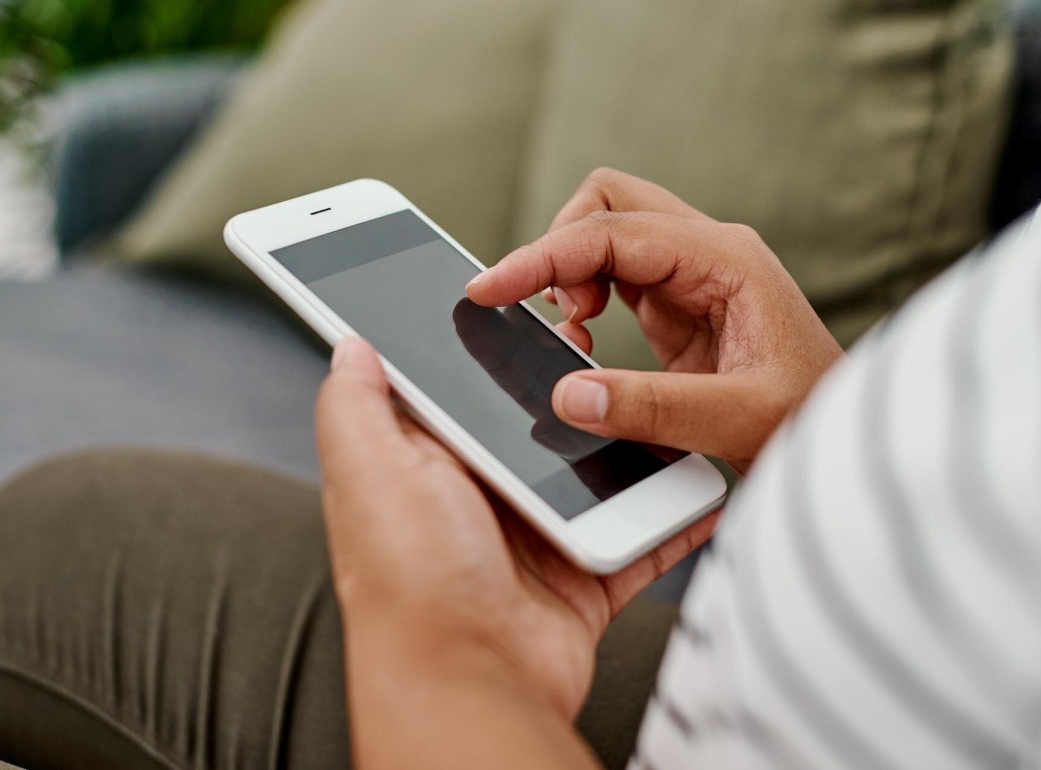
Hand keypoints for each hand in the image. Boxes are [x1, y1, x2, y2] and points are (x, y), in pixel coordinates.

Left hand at [316, 337, 718, 765]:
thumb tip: (349, 348)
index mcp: (426, 471)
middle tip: (609, 364)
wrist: (472, 678)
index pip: (461, 399)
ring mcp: (533, 543)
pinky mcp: (579, 579)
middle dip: (575, 403)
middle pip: (537, 434)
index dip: (491, 361)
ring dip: (630, 454)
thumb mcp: (369, 469)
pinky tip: (691, 490)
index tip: (530, 322)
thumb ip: (355, 403)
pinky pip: (635, 540)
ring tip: (664, 414)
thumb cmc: (410, 580)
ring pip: (594, 481)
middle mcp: (478, 504)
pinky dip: (668, 518)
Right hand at [467, 168, 842, 472]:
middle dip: (560, 248)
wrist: (840, 437)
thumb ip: (651, 409)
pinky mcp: (680, 303)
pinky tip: (585, 343)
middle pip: (609, 203)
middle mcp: (709, 252)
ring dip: (572, 274)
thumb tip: (567, 396)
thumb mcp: (737, 420)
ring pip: (608, 233)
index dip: (543, 256)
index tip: (490, 288)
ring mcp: (694, 274)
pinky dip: (585, 297)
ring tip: (574, 334)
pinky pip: (615, 275)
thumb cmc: (811, 420)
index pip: (614, 231)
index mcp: (728, 259)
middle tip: (556, 317)